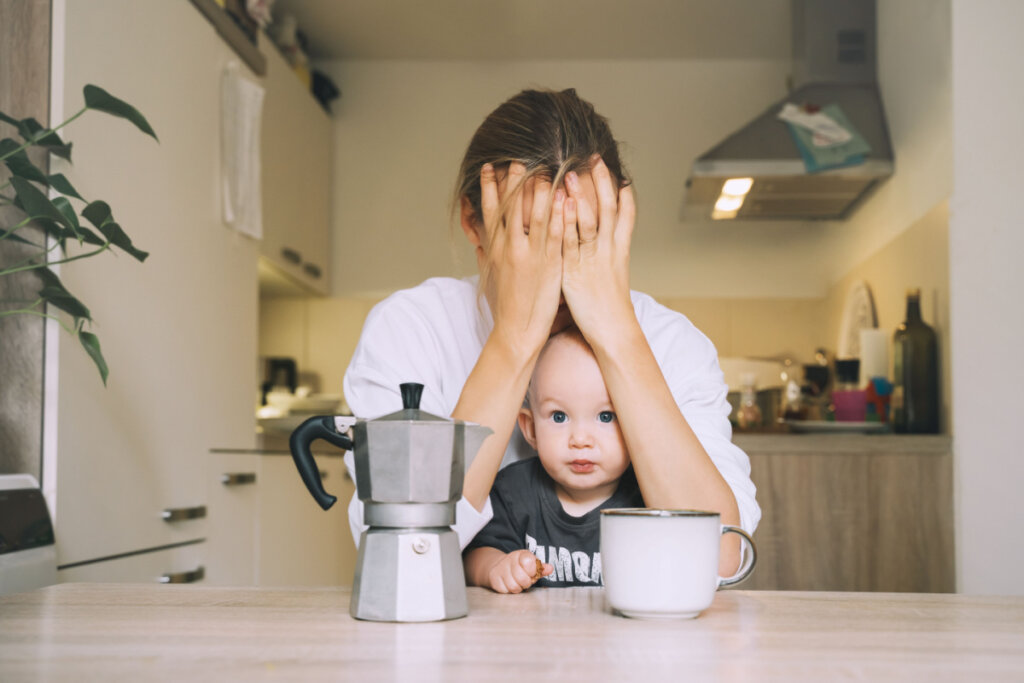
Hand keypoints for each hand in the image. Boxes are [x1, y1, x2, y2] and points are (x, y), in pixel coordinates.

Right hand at [479, 162, 565, 357]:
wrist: (517, 330)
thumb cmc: (507, 306)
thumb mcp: (492, 276)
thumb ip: (487, 255)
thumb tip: (479, 241)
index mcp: (496, 249)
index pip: (490, 211)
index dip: (488, 188)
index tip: (489, 167)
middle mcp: (511, 248)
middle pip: (512, 206)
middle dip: (515, 181)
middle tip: (519, 158)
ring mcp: (531, 255)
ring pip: (535, 215)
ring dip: (540, 190)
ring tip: (545, 168)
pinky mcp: (550, 264)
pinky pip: (555, 233)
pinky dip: (559, 214)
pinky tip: (565, 197)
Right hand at [487, 550, 553, 593]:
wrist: (499, 566)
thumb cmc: (519, 566)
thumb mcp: (531, 564)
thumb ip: (541, 568)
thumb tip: (550, 569)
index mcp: (521, 554)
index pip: (529, 563)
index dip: (532, 571)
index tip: (531, 572)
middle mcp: (510, 559)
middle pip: (522, 579)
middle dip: (526, 583)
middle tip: (524, 580)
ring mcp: (500, 569)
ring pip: (514, 587)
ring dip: (518, 588)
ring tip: (517, 582)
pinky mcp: (494, 578)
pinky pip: (505, 591)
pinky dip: (509, 590)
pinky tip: (508, 584)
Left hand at [561, 156, 636, 346]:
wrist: (613, 330)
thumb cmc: (609, 306)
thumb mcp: (612, 274)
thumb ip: (606, 254)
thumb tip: (601, 241)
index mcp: (620, 249)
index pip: (625, 212)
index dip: (621, 189)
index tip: (614, 169)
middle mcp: (609, 249)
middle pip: (608, 208)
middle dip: (601, 182)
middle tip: (593, 158)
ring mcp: (593, 259)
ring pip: (589, 220)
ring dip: (580, 195)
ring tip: (570, 174)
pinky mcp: (575, 270)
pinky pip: (570, 242)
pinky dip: (567, 222)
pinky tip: (561, 205)